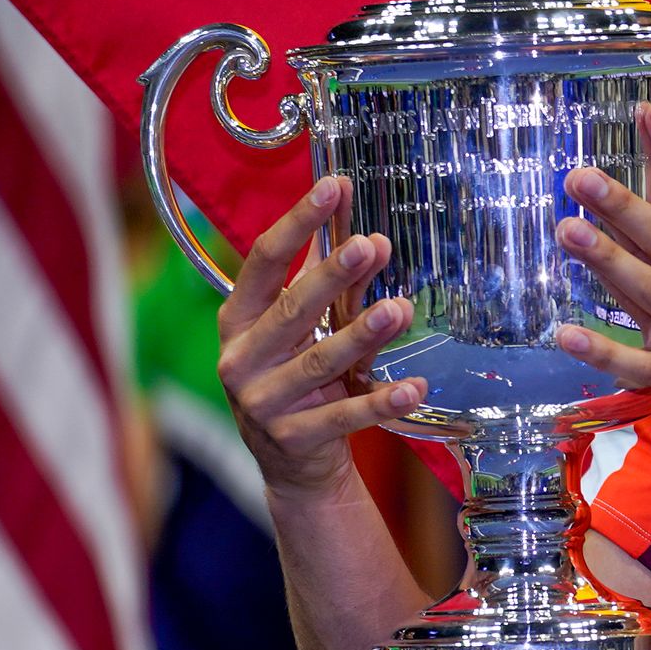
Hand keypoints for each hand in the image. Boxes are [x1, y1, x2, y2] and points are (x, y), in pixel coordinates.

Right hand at [215, 175, 428, 497]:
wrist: (293, 462)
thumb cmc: (297, 374)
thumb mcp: (301, 326)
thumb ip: (324, 279)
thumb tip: (363, 227)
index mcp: (237, 319)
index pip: (262, 261)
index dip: (297, 223)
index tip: (333, 187)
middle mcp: (240, 358)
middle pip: (290, 310)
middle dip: (330, 277)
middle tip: (369, 245)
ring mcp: (262, 402)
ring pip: (318, 362)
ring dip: (362, 335)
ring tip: (399, 309)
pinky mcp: (293, 438)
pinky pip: (343, 416)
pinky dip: (379, 402)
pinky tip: (413, 387)